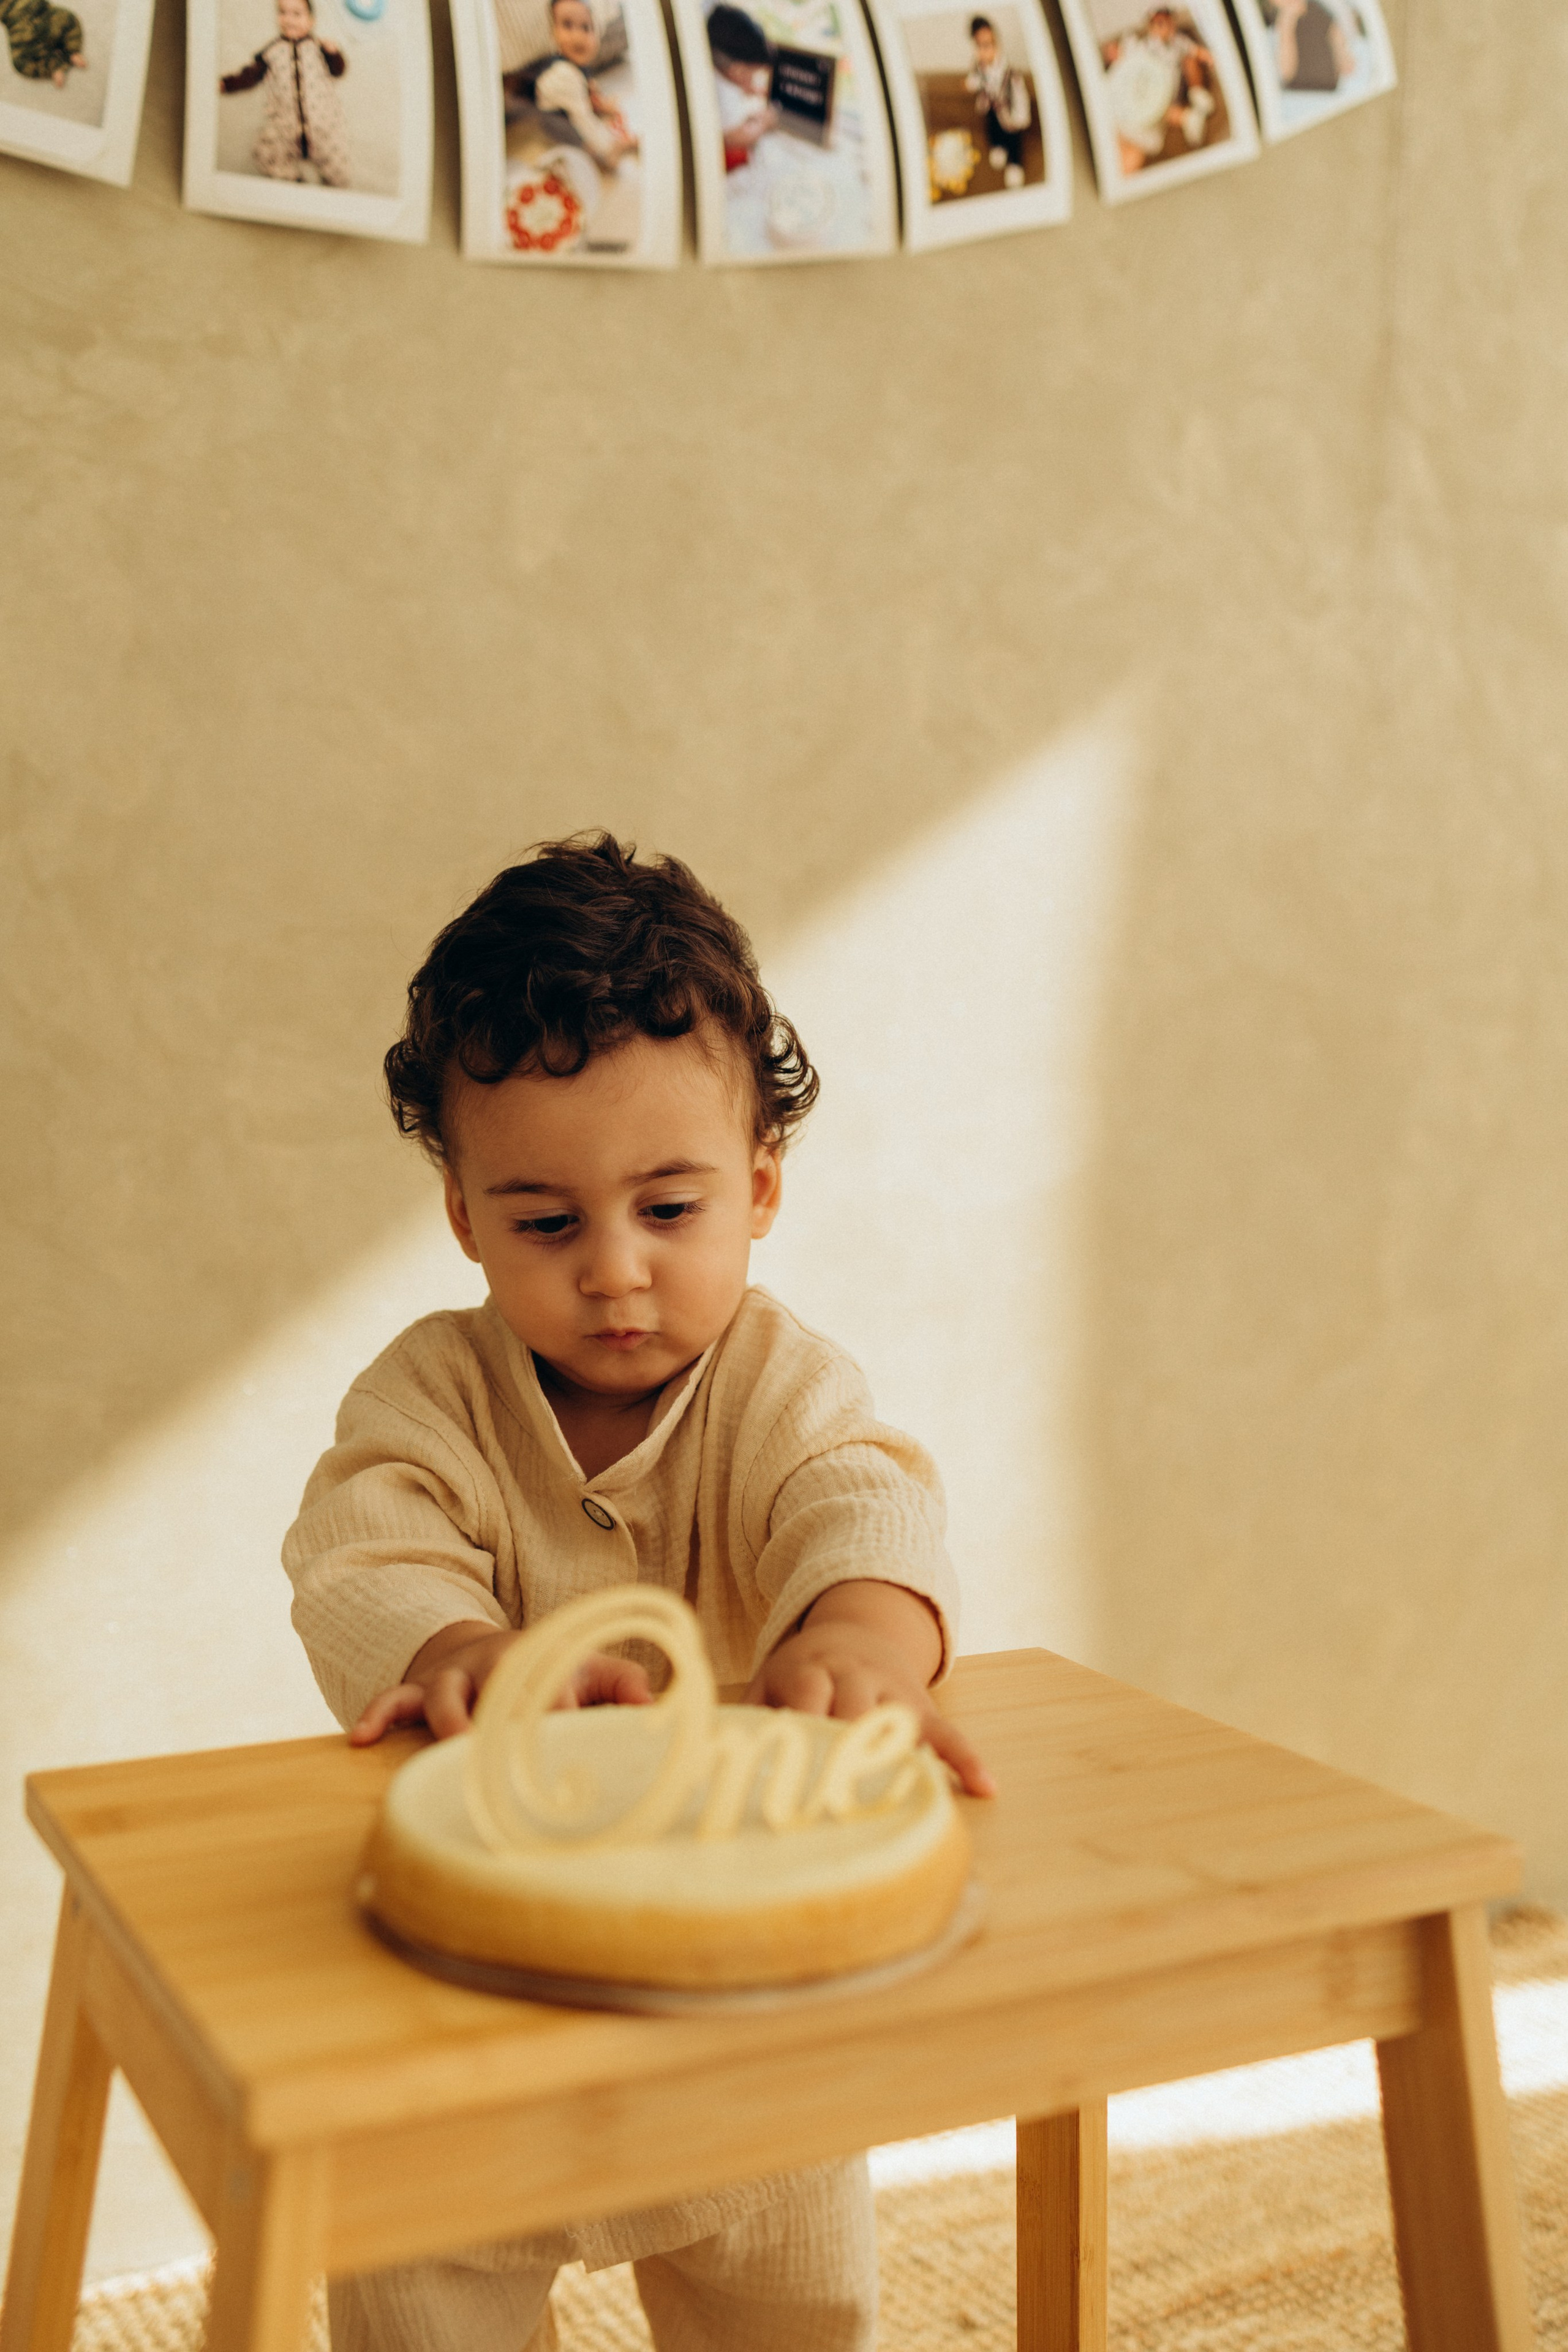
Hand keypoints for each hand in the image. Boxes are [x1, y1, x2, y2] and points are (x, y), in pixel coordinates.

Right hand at [350, 1623, 651, 1744]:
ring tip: (454, 1752)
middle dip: (504, 1724)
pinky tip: (360, 1739)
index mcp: (544, 1664)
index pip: (555, 1690)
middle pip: (498, 1692)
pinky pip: (393, 1699)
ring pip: (444, 1697)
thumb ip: (626, 1686)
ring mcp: (455, 1678)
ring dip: (449, 1724)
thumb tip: (659, 1709)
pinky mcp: (420, 1689)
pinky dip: (377, 1715)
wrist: (488, 1648)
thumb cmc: (552, 1670)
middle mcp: (497, 1667)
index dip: (564, 1714)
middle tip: (513, 1760)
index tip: (574, 1744)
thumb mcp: (593, 1669)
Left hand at [746, 1581, 994, 1798]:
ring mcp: (893, 1691)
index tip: (794, 1764)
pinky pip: (948, 1733)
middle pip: (855, 1708)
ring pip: (899, 1722)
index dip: (804, 1721)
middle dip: (850, 1746)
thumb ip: (741, 1716)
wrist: (857, 1632)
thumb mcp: (767, 1682)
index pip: (809, 1692)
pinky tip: (984, 1787)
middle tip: (839, 1796)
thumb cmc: (801, 1676)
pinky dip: (966, 1758)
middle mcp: (854, 1675)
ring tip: (898, 1800)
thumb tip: (693, 1745)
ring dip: (899, 1756)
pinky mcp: (923, 1708)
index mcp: (809, 1669)